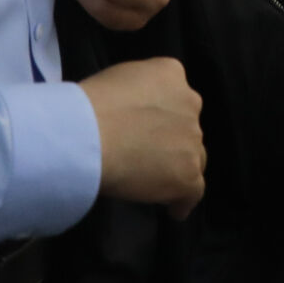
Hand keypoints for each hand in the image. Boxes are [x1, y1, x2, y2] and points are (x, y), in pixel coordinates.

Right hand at [78, 57, 204, 214]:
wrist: (90, 134)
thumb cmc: (89, 104)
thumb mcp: (118, 79)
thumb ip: (137, 94)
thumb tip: (132, 113)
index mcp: (171, 73)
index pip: (175, 95)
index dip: (163, 115)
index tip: (148, 130)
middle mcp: (190, 102)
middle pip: (186, 126)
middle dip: (172, 139)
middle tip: (149, 155)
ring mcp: (192, 139)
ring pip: (193, 157)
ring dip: (178, 167)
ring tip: (159, 183)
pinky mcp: (188, 173)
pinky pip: (194, 190)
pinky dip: (183, 200)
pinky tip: (174, 209)